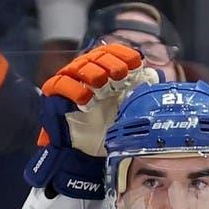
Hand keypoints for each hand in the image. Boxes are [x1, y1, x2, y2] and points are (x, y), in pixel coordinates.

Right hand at [26, 42, 157, 197]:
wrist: (90, 156)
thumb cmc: (109, 130)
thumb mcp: (129, 109)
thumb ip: (140, 90)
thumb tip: (154, 74)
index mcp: (104, 72)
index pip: (110, 53)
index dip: (122, 54)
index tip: (135, 62)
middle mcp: (86, 74)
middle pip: (95, 57)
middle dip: (110, 64)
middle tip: (120, 76)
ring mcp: (70, 83)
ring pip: (78, 67)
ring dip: (94, 74)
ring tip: (103, 89)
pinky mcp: (55, 96)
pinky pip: (60, 84)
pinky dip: (74, 89)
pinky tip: (86, 100)